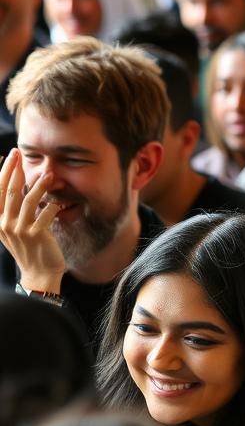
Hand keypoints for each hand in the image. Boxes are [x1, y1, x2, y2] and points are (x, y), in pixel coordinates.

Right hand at [0, 149, 64, 293]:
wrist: (39, 272)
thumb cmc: (30, 247)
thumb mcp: (14, 227)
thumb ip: (12, 209)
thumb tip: (15, 184)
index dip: (1, 172)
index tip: (7, 155)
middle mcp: (5, 223)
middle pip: (9, 190)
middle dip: (14, 169)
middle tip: (19, 153)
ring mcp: (20, 230)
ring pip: (27, 201)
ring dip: (38, 185)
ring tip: (47, 174)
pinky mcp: (36, 236)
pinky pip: (45, 216)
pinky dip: (52, 207)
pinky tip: (58, 201)